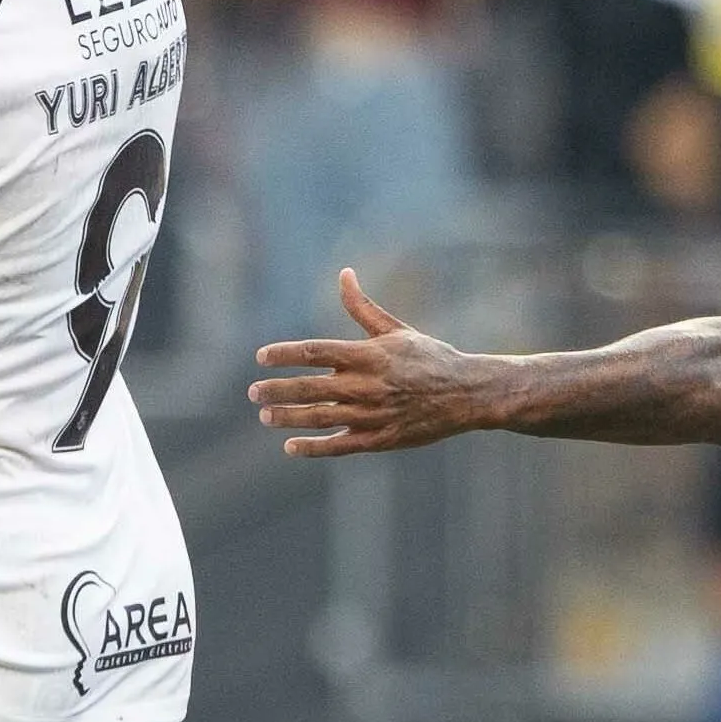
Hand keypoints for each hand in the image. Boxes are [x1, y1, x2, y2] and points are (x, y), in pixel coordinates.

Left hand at [246, 269, 507, 454]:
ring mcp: (373, 414)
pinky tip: (291, 446)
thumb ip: (362, 308)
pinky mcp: (381, 439)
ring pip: (321, 418)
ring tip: (265, 416)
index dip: (286, 354)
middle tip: (253, 392)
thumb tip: (343, 274)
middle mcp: (367, 385)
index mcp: (369, 355)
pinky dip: (314, 447)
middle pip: (312, 387)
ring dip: (289, 418)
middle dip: (278, 390)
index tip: (261, 357)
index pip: (317, 351)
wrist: (467, 394)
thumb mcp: (396, 330)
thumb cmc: (429, 358)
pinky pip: (341, 445)